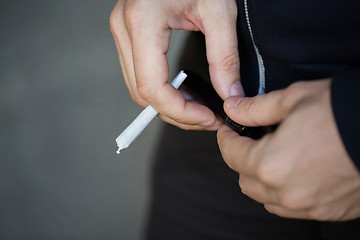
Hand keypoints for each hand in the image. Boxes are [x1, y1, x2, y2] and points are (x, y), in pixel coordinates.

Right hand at [110, 0, 243, 129]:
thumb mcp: (219, 10)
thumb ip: (225, 57)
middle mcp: (124, 28)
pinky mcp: (128, 32)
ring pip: (138, 88)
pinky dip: (161, 90)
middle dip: (176, 113)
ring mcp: (122, 30)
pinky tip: (183, 91)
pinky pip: (139, 74)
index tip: (207, 118)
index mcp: (142, 21)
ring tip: (197, 107)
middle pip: (142, 93)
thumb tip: (229, 95)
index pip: (152, 88)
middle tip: (206, 118)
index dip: (180, 112)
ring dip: (168, 105)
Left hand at [217, 79, 359, 220]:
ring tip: (274, 156)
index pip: (231, 155)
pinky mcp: (328, 211)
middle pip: (245, 180)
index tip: (228, 131)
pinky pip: (292, 207)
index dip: (225, 139)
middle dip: (241, 159)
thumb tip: (233, 110)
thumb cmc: (344, 112)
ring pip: (266, 198)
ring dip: (261, 179)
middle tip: (251, 141)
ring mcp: (308, 206)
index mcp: (271, 164)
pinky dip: (284, 191)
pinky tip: (295, 172)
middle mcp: (286, 192)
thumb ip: (255, 109)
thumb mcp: (293, 99)